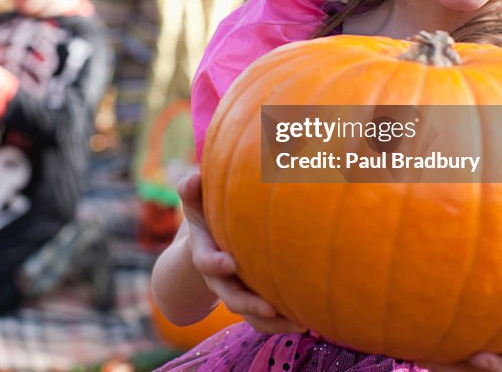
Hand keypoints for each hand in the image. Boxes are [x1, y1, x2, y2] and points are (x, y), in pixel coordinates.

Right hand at [178, 171, 304, 334]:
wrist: (213, 244)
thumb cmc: (208, 216)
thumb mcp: (196, 202)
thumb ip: (191, 191)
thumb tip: (193, 178)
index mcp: (205, 253)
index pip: (204, 262)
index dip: (215, 264)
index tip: (230, 263)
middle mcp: (221, 278)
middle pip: (231, 297)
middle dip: (249, 304)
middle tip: (268, 308)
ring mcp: (239, 291)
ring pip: (252, 315)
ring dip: (272, 321)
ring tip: (300, 323)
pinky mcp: (256, 298)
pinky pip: (267, 318)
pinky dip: (285, 321)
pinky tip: (309, 319)